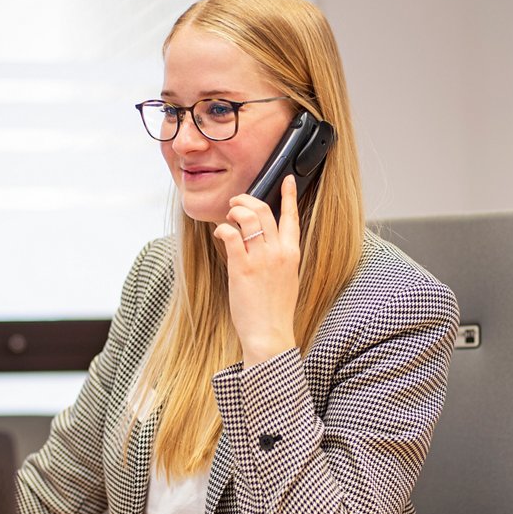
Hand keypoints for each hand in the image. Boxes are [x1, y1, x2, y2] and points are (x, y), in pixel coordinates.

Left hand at [212, 174, 300, 365]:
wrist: (270, 334)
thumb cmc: (275, 310)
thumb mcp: (287, 278)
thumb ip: (279, 257)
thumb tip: (265, 240)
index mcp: (292, 254)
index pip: (292, 217)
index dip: (289, 195)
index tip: (287, 180)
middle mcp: (278, 252)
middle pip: (264, 211)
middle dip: (247, 200)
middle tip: (236, 202)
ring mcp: (261, 259)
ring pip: (247, 217)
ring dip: (234, 210)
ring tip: (227, 216)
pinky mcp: (242, 267)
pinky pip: (231, 235)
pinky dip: (223, 229)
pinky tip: (219, 233)